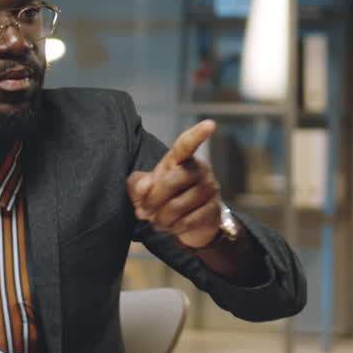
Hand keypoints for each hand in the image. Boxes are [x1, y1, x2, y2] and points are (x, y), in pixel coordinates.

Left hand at [128, 120, 223, 249]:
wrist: (185, 223)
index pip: (187, 145)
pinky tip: (171, 226)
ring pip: (179, 205)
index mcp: (181, 159)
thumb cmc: (162, 198)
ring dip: (162, 218)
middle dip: (153, 199)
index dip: (197, 135)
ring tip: (158, 221)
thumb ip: (137, 184)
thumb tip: (145, 186)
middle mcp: (199, 170)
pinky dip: (175, 228)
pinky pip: (190, 221)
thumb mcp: (143, 189)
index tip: (210, 125)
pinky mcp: (214, 210)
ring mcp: (210, 190)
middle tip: (143, 212)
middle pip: (174, 180)